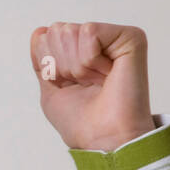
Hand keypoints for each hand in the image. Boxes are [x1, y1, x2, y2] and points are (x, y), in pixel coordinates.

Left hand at [30, 22, 154, 152]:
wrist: (102, 138)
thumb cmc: (80, 122)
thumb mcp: (49, 89)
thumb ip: (42, 59)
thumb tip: (40, 31)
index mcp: (81, 53)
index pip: (46, 37)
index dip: (49, 65)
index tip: (70, 85)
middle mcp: (99, 43)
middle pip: (57, 31)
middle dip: (62, 64)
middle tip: (85, 84)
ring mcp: (115, 39)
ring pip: (70, 31)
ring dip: (76, 65)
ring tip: (96, 81)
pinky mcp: (130, 38)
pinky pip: (89, 31)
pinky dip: (89, 59)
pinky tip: (106, 74)